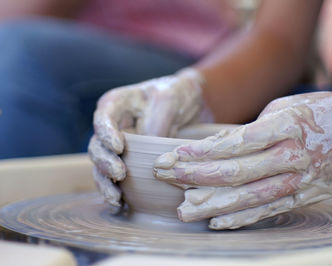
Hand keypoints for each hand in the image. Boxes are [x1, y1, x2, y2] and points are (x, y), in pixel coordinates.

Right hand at [88, 68, 212, 206]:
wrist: (188, 103)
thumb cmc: (176, 94)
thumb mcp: (168, 101)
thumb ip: (155, 122)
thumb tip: (149, 152)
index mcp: (116, 104)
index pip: (103, 119)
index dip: (106, 134)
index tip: (119, 147)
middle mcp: (112, 125)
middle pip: (97, 146)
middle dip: (105, 163)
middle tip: (120, 174)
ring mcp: (118, 144)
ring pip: (102, 166)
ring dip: (106, 183)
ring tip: (116, 198)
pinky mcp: (128, 159)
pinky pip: (114, 176)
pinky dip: (114, 190)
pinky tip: (120, 205)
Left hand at [154, 86, 331, 228]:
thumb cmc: (324, 112)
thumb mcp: (286, 108)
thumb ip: (254, 129)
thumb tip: (219, 146)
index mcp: (284, 127)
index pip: (233, 144)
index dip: (200, 153)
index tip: (173, 155)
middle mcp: (290, 157)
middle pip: (234, 172)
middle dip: (195, 176)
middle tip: (165, 177)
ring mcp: (298, 180)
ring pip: (248, 197)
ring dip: (212, 205)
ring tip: (183, 210)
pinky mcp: (304, 195)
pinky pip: (268, 210)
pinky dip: (241, 218)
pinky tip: (218, 222)